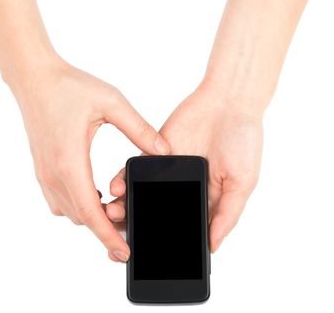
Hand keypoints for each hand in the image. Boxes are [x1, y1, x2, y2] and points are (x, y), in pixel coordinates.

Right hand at [6, 56, 169, 261]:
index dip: (109, 236)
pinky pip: (59, 200)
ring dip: (91, 216)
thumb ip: (139, 129)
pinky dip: (79, 204)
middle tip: (129, 227)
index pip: (92, 213)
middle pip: (82, 218)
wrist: (34, 77)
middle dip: (105, 229)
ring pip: (69, 212)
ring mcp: (44, 173)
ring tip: (115, 211)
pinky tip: (95, 193)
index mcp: (71, 162)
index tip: (125, 253)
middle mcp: (54, 174)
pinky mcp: (42, 168)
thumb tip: (163, 151)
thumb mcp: (112, 103)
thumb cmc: (69, 87)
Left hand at [108, 83, 262, 256]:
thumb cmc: (243, 140)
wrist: (228, 100)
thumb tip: (212, 246)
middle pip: (158, 213)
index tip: (151, 256)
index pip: (183, 226)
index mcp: (206, 199)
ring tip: (113, 215)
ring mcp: (168, 170)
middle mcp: (184, 187)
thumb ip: (227, 214)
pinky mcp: (155, 152)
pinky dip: (124, 179)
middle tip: (123, 238)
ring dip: (127, 205)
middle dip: (140, 226)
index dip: (170, 241)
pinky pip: (136, 168)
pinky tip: (116, 187)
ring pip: (142, 194)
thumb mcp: (242, 182)